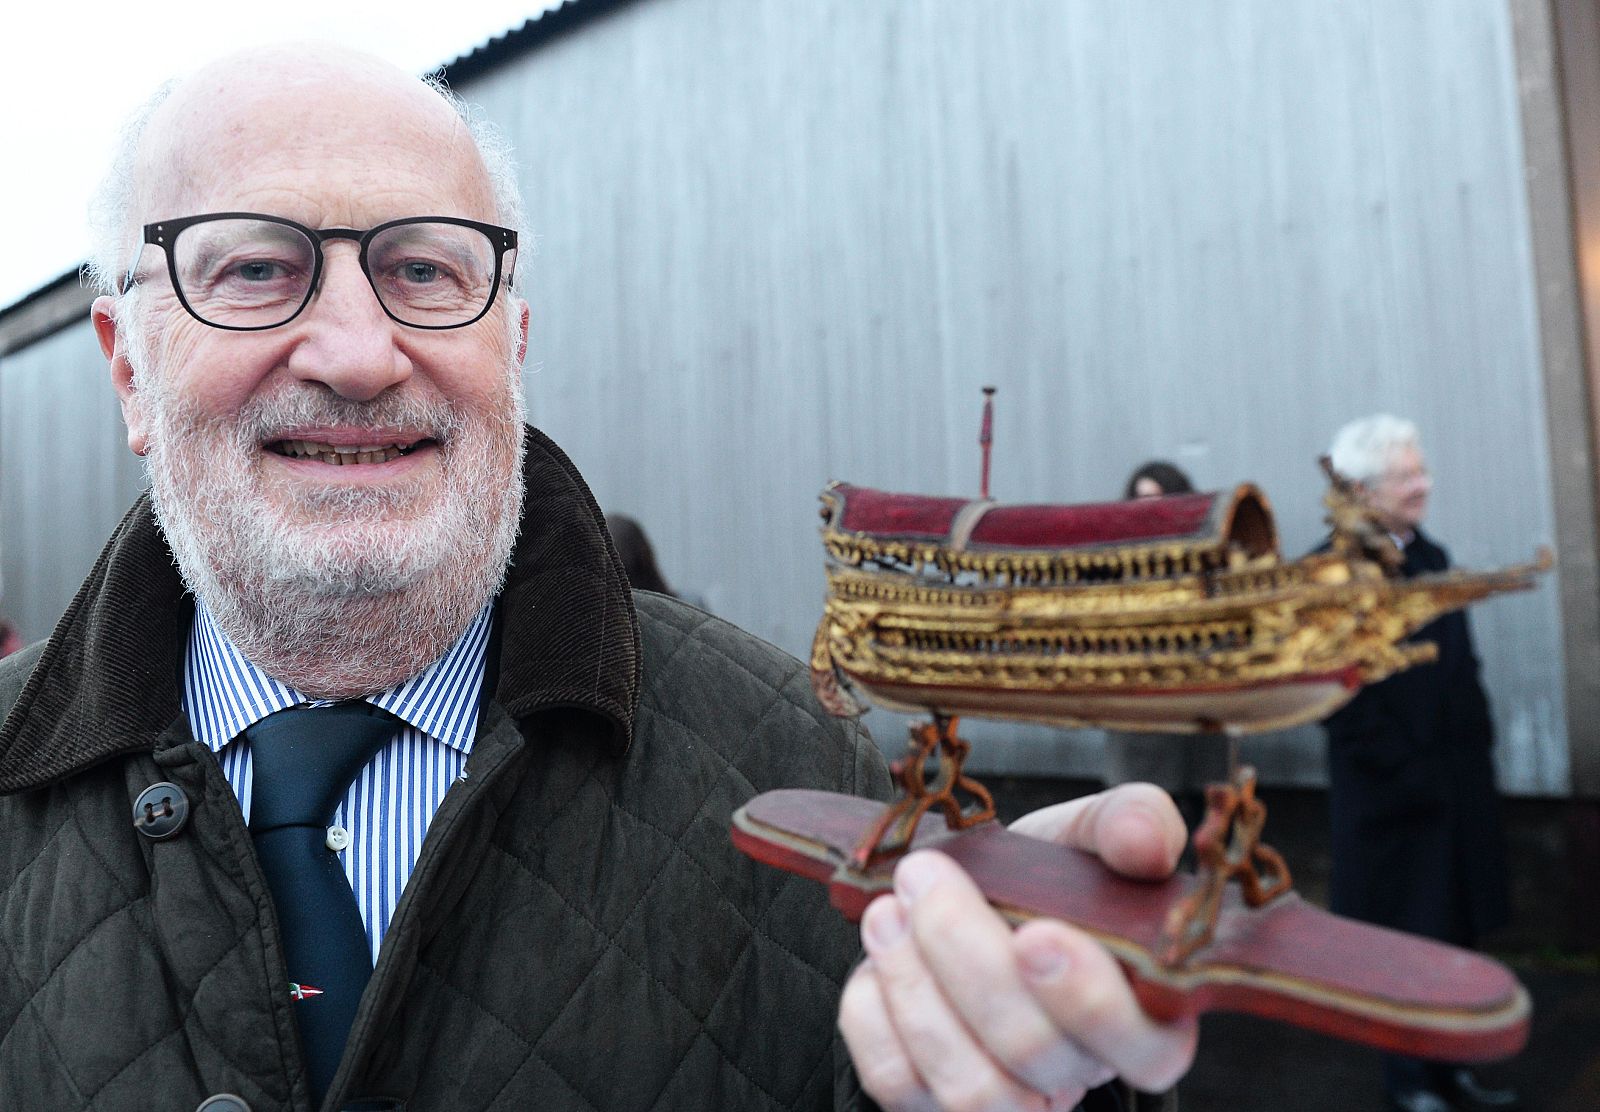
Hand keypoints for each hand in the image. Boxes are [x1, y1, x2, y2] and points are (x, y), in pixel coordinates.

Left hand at [837, 783, 1196, 1110]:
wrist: (967, 891)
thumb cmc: (1043, 875)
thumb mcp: (1088, 833)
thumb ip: (1128, 821)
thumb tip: (1144, 841)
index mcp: (1143, 1015)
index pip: (1147, 1049)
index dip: (1092, 1003)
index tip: (1036, 933)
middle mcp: (1077, 1072)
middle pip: (1036, 1054)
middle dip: (970, 959)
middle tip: (926, 875)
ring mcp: (1006, 1099)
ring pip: (969, 1087)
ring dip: (916, 986)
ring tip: (890, 906)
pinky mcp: (929, 1102)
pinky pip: (898, 1084)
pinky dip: (875, 1015)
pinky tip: (878, 951)